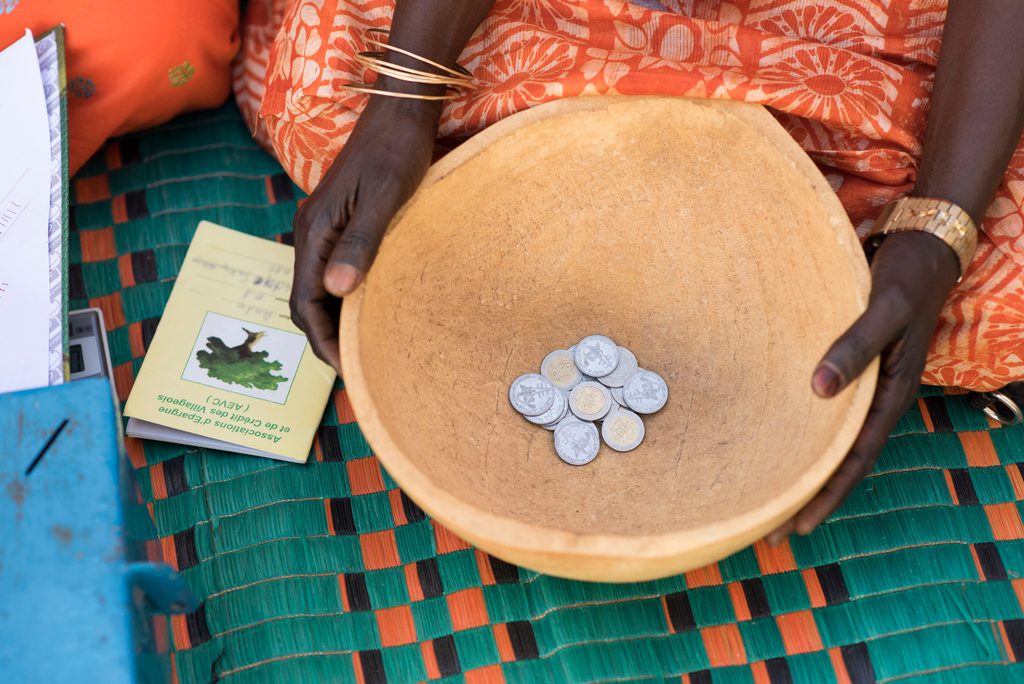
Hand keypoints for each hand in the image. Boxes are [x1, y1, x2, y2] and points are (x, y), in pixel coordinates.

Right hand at [290, 96, 440, 371]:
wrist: (399, 112)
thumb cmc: (397, 152)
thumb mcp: (384, 199)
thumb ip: (360, 244)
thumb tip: (338, 291)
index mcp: (315, 230)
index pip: (304, 301)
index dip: (322, 340)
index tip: (346, 369)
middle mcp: (310, 231)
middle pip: (305, 299)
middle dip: (324, 337)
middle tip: (356, 368)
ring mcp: (321, 226)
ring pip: (316, 286)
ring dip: (333, 319)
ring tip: (361, 347)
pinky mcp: (337, 221)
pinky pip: (329, 269)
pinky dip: (342, 297)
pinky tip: (365, 308)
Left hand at [766, 230, 959, 545]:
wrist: (923, 245)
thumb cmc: (905, 277)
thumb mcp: (884, 310)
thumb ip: (854, 346)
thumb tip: (818, 390)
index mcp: (892, 395)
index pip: (856, 459)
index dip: (827, 495)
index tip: (797, 525)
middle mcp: (877, 397)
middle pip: (841, 458)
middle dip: (810, 494)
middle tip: (771, 527)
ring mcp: (866, 384)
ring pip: (833, 437)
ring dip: (805, 465)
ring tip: (769, 492)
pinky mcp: (851, 365)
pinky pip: (828, 410)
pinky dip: (805, 429)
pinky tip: (778, 435)